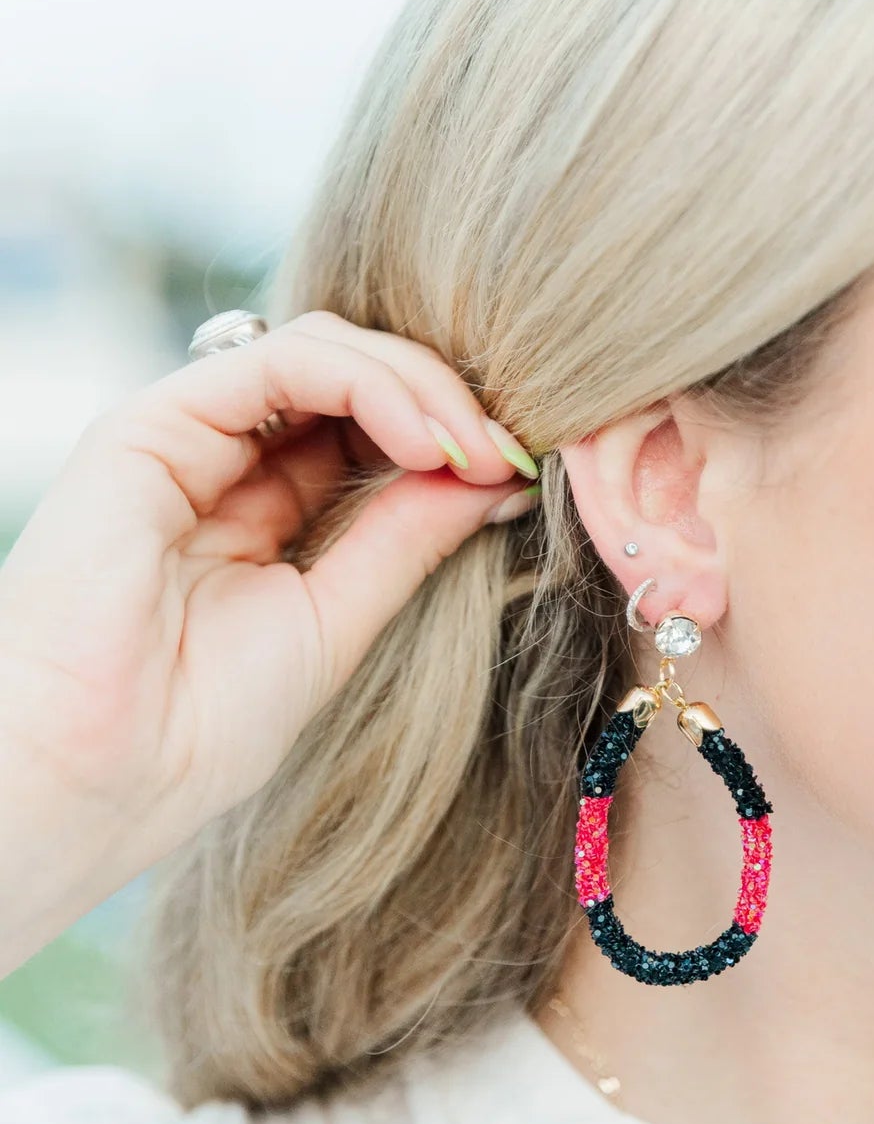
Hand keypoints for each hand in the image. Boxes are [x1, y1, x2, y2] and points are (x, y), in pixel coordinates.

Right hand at [0, 310, 539, 966]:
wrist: (99, 773)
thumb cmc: (200, 726)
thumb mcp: (339, 617)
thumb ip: (409, 536)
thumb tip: (501, 472)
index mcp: (259, 511)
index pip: (368, 430)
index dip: (449, 436)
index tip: (523, 473)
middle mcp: (221, 461)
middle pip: (354, 379)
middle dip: (446, 402)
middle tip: (514, 450)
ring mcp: (187, 434)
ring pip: (326, 351)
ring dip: (421, 387)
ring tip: (477, 447)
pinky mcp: (156, 419)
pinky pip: (283, 360)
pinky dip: (369, 382)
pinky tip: (423, 439)